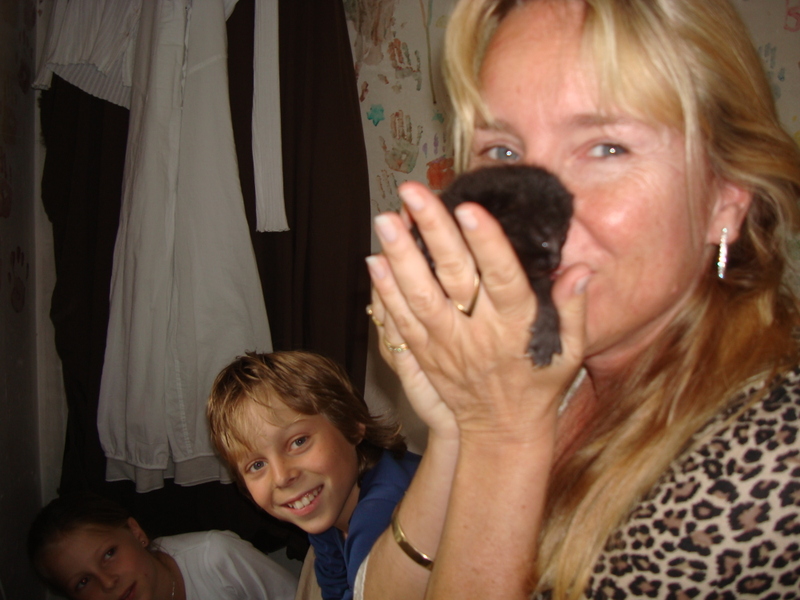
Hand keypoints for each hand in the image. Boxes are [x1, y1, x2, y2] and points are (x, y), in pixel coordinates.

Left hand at [367, 181, 589, 442]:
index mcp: (518, 326)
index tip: (469, 209)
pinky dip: (386, 292)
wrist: (503, 431)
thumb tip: (581, 270)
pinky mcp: (425, 355)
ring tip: (385, 219)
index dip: (486, 243)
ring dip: (400, 257)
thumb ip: (575, 309)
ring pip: (420, 296)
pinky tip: (374, 260)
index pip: (503, 278)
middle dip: (433, 232)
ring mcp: (448, 344)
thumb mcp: (570, 351)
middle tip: (413, 193)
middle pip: (454, 277)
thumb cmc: (539, 384)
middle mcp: (479, 332)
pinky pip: (402, 322)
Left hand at [379, 111, 422, 173]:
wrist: (403, 173)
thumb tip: (381, 137)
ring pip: (409, 132)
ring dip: (408, 124)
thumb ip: (384, 147)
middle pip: (401, 129)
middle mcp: (402, 142)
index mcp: (395, 144)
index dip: (393, 123)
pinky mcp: (415, 149)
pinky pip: (417, 140)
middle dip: (400, 120)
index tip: (392, 115)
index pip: (394, 131)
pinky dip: (418, 134)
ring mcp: (409, 145)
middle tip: (399, 111)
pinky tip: (419, 127)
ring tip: (407, 115)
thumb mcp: (387, 156)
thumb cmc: (395, 166)